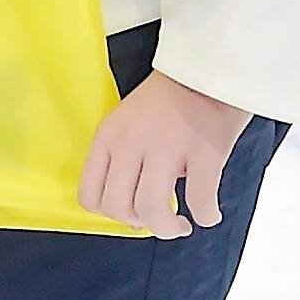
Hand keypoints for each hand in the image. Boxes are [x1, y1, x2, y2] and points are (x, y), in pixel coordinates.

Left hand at [78, 69, 251, 239]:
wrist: (210, 70)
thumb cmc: (170, 100)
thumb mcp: (128, 123)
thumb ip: (123, 159)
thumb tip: (133, 206)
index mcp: (108, 137)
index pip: (89, 194)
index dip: (110, 213)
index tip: (130, 213)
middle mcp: (131, 144)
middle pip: (119, 207)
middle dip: (139, 224)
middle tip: (159, 220)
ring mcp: (167, 148)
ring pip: (152, 210)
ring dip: (168, 229)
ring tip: (182, 225)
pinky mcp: (204, 152)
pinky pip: (199, 201)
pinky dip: (206, 215)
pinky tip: (209, 214)